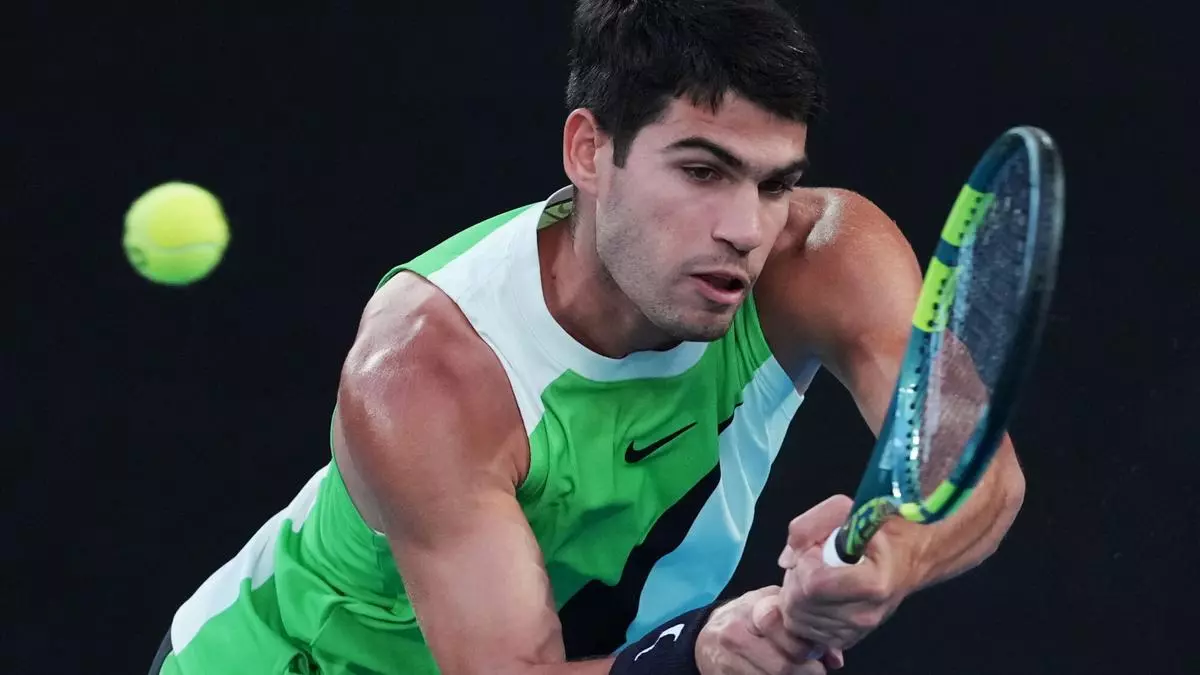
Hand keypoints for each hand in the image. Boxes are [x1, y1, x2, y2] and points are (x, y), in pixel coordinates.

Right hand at [696, 586, 843, 674]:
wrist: (705, 638)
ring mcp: (728, 663)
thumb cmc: (745, 618)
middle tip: (815, 668)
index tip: (817, 651)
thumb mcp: (770, 607)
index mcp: (750, 613)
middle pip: (784, 667)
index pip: (789, 636)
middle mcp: (735, 637)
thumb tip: (835, 659)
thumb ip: (802, 624)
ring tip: (801, 672)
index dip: (811, 649)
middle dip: (808, 671)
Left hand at [776, 495, 917, 650]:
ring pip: (797, 620)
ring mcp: (856, 631)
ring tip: (814, 575)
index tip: (815, 549)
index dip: (804, 562)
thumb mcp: (844, 510)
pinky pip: (803, 632)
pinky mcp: (846, 640)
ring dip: (795, 594)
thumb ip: (809, 525)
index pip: (813, 585)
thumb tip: (787, 560)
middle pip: (801, 605)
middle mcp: (865, 614)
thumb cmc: (875, 532)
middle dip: (795, 577)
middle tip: (811, 561)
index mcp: (872, 584)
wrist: (905, 558)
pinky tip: (814, 594)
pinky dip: (800, 612)